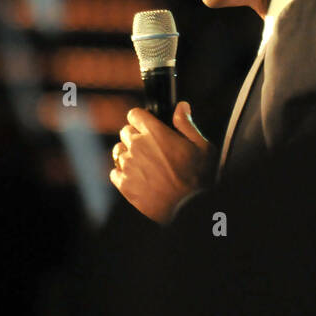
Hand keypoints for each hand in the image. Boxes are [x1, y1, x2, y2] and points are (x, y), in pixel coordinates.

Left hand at [110, 101, 211, 223]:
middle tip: (150, 149)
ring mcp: (129, 166)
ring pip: (118, 151)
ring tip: (144, 165)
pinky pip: (114, 172)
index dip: (141, 119)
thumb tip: (181, 106)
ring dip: (128, 155)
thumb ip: (187, 124)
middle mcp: (137, 146)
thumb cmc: (198, 178)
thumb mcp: (201, 147)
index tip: (147, 127)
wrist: (188, 208)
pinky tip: (138, 179)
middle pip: (125, 132)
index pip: (134, 115)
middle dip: (136, 137)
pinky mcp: (124, 184)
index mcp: (155, 133)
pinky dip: (123, 174)